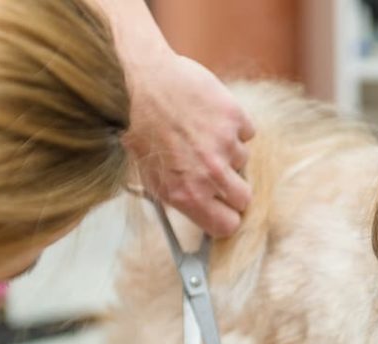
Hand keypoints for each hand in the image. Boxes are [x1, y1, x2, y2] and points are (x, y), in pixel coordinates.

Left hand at [124, 53, 254, 236]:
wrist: (132, 83)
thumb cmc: (138, 130)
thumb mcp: (151, 176)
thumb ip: (181, 196)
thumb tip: (203, 210)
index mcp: (187, 195)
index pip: (227, 225)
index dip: (227, 217)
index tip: (224, 209)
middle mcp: (210, 175)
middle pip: (244, 198)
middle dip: (233, 188)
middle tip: (219, 172)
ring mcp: (225, 146)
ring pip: (242, 160)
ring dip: (228, 150)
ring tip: (201, 132)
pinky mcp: (234, 118)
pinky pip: (245, 131)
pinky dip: (233, 125)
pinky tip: (209, 115)